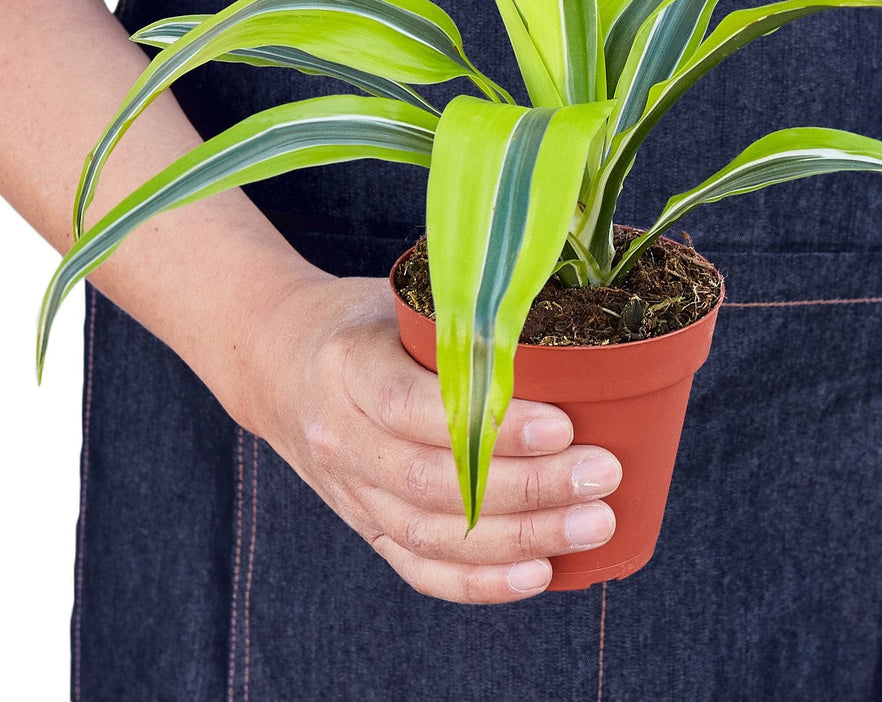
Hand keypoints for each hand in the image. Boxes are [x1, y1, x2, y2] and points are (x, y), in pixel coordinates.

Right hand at [233, 271, 621, 603]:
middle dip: (530, 487)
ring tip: (595, 523)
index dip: (492, 427)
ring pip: (434, 534)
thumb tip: (567, 321)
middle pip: (436, 483)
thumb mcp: (399, 301)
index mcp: (349, 368)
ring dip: (523, 537)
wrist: (278, 364)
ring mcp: (350, 492)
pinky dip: (481, 581)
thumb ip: (463, 319)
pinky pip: (420, 568)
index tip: (564, 424)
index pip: (417, 409)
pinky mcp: (365, 526)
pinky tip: (540, 573)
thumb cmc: (361, 323)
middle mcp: (342, 439)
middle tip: (603, 473)